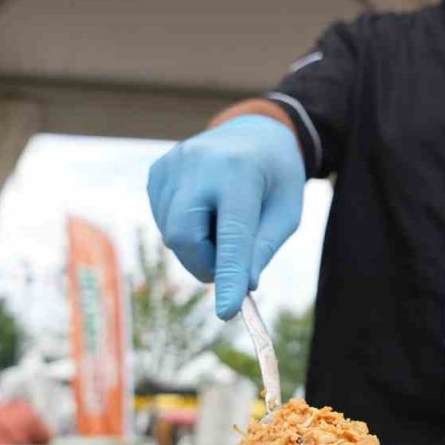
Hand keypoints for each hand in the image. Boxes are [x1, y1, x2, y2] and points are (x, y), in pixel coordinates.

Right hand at [147, 115, 304, 318]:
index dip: (228, 275)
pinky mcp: (157, 172)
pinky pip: (164, 221)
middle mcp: (199, 163)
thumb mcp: (287, 212)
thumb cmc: (276, 178)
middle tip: (230, 266)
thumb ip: (263, 248)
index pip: (232, 234)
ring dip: (200, 247)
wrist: (253, 132)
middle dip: (205, 264)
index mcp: (240, 171)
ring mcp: (172, 165)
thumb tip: (242, 285)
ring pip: (172, 234)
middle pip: (184, 236)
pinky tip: (206, 210)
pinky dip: (186, 231)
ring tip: (224, 220)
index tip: (227, 312)